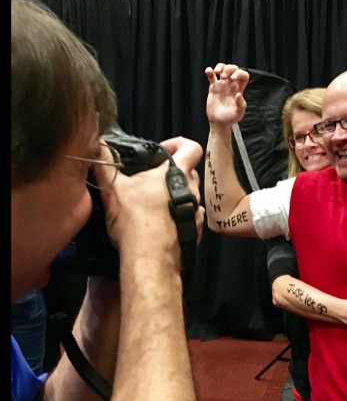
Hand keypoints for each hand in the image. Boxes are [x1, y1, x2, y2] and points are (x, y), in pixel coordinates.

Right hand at [95, 136, 203, 252]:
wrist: (150, 257)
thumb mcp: (113, 189)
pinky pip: (190, 216)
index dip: (179, 144)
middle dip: (172, 173)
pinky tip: (162, 222)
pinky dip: (178, 216)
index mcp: (175, 173)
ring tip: (154, 203)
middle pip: (189, 172)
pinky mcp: (194, 229)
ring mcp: (195, 210)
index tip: (163, 150)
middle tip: (152, 180)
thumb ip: (106, 163)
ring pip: (189, 195)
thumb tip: (97, 144)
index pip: (191, 147)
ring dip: (175, 195)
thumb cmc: (135, 220)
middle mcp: (191, 190)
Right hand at [205, 63, 248, 126]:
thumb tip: (239, 94)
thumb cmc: (230, 118)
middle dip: (229, 69)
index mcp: (239, 89)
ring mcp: (222, 85)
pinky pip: (212, 76)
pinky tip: (209, 71)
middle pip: (233, 69)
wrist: (219, 122)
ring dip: (220, 67)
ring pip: (223, 69)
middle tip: (224, 77)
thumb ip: (241, 104)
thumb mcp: (238, 113)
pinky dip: (210, 71)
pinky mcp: (213, 87)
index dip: (239, 73)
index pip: (243, 75)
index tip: (233, 78)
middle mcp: (231, 85)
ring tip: (216, 72)